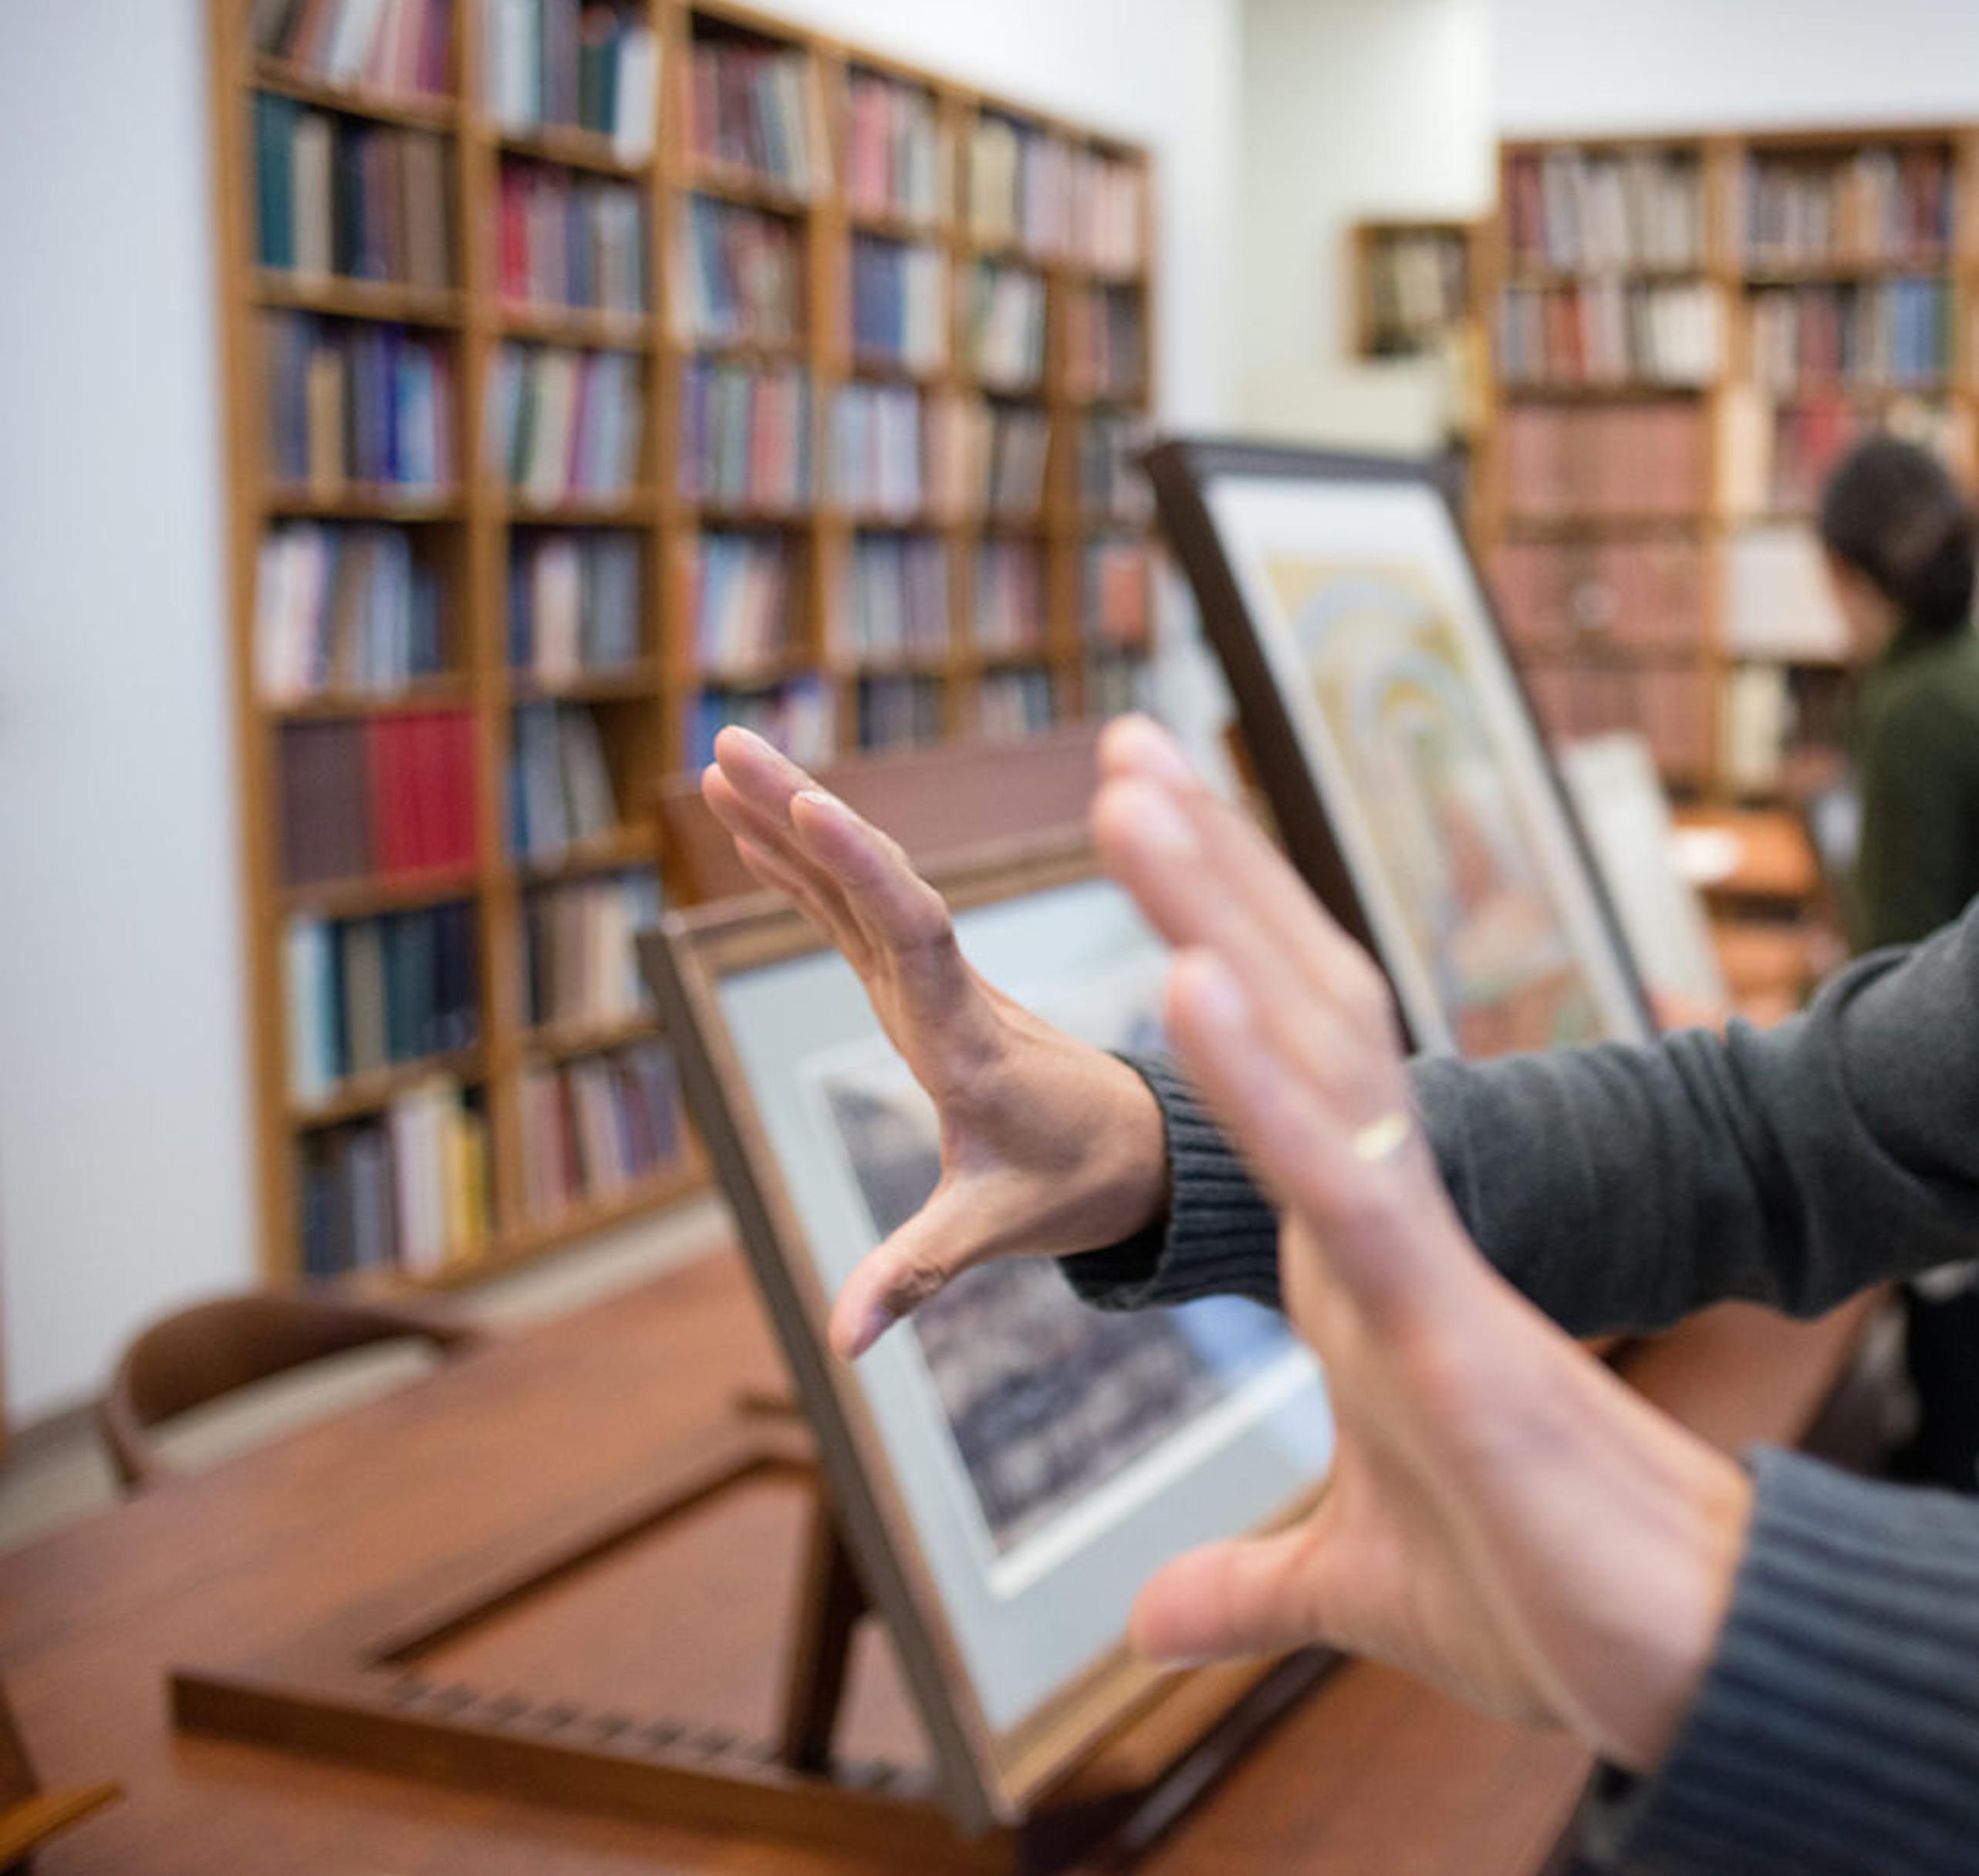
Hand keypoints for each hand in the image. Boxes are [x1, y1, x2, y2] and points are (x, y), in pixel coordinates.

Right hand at [698, 727, 1169, 1355]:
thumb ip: (917, 1273)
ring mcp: (935, 982)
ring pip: (862, 884)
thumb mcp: (998, 1229)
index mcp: (968, 1037)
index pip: (911, 930)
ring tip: (724, 757)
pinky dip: (810, 868)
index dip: (857, 865)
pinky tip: (757, 829)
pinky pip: (860, 911)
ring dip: (795, 822)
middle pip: (873, 882)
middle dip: (802, 811)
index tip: (804, 802)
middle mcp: (951, 991)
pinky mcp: (923, 987)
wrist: (1146, 1151)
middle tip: (729, 742)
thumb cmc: (1077, 1185)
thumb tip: (843, 1344)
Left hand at [1088, 716, 1751, 1772]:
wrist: (1682, 1660)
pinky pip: (1341, 1177)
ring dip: (1217, 917)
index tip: (1147, 842)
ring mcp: (1418, 1260)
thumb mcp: (1355, 1583)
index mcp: (1355, 1263)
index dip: (1211, 949)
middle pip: (1289, 1012)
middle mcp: (1384, 1226)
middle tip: (1122, 741)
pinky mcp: (1447, 1323)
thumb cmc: (1544, 1603)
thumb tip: (1146, 1625)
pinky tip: (1190, 979)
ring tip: (1130, 791)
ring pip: (1309, 1055)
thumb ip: (1250, 1582)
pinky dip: (1261, 1083)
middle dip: (1206, 876)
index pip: (1269, 1070)